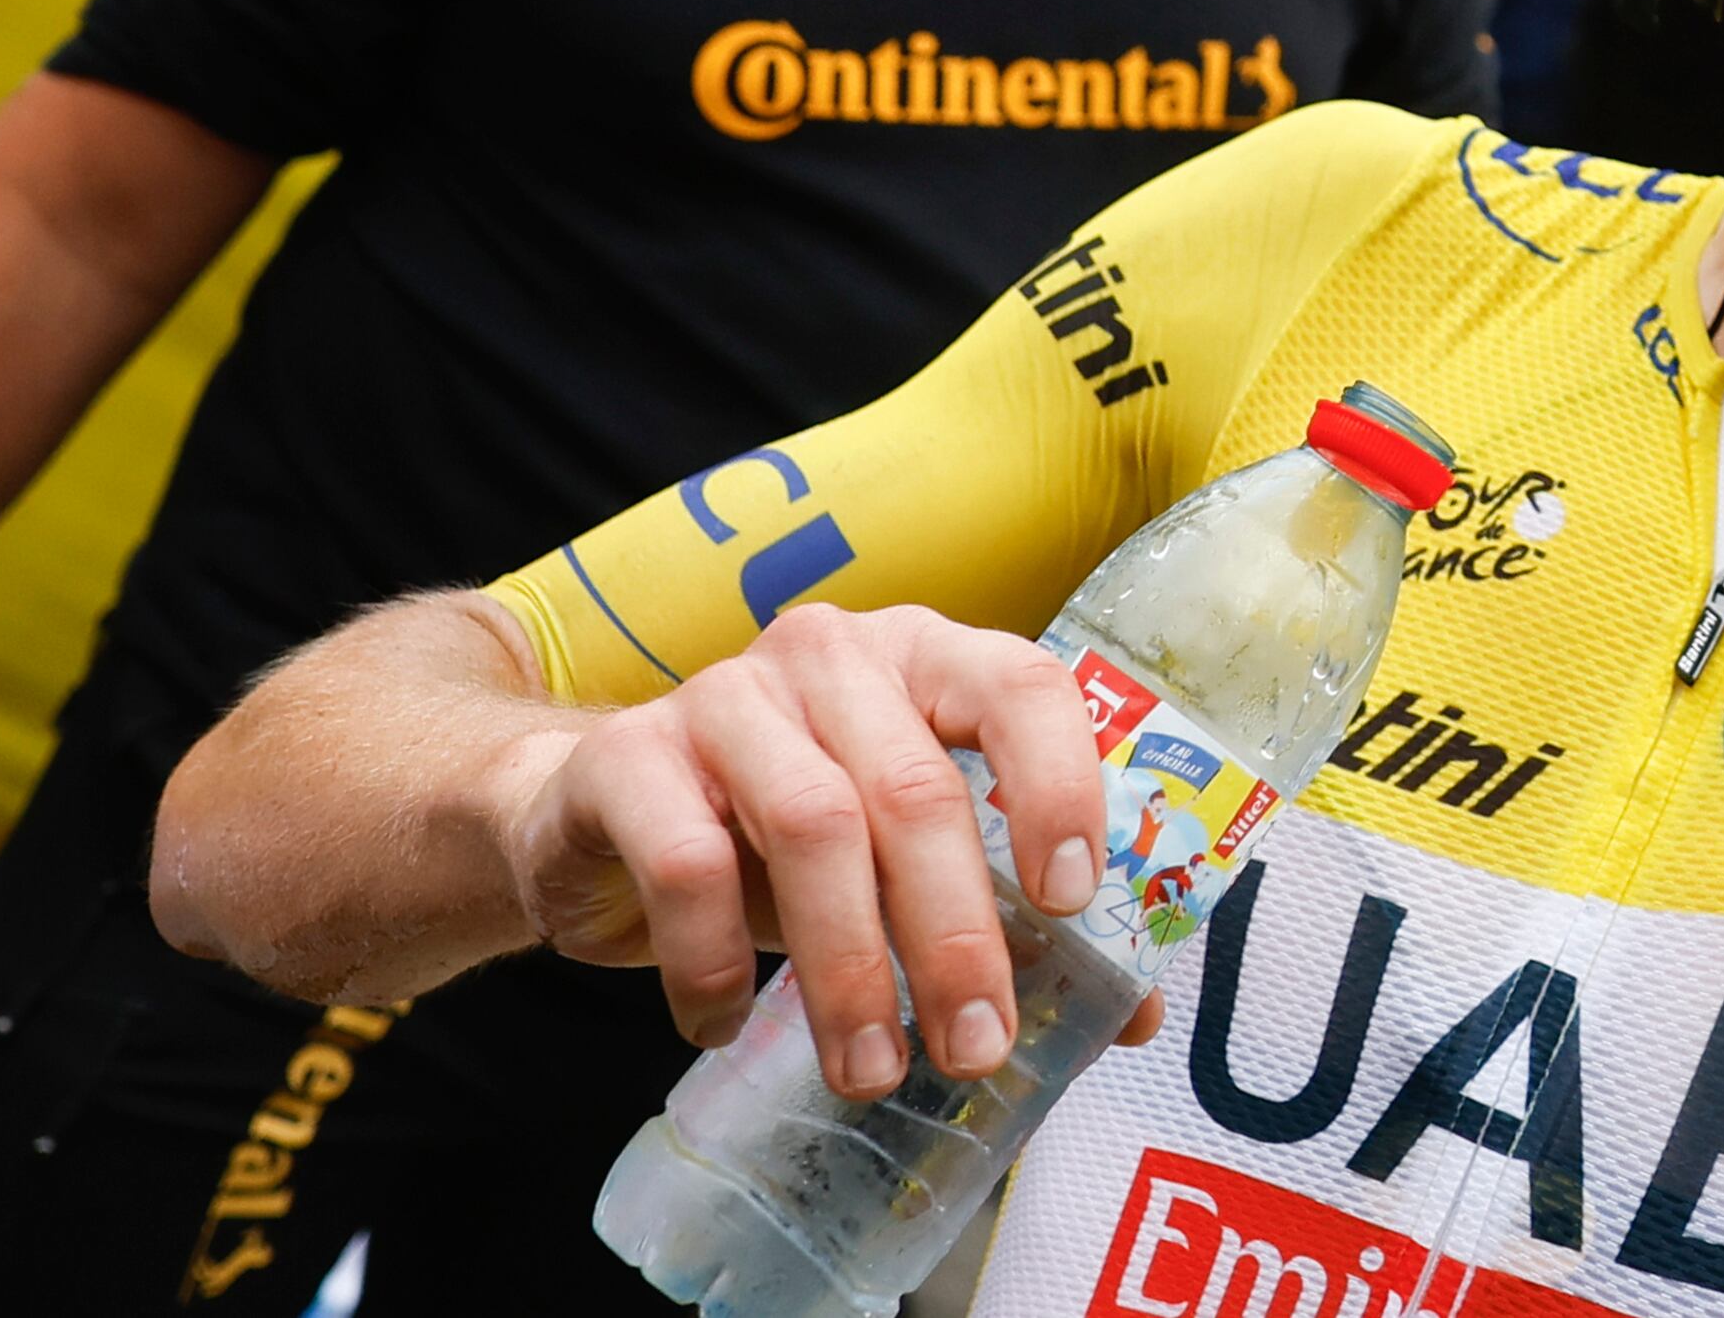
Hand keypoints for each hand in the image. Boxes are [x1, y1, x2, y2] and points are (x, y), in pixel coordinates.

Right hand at [486, 604, 1161, 1090]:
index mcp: (926, 657)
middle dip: (954, 934)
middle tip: (974, 1047)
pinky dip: (714, 963)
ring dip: (848, 966)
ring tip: (870, 1069)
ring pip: (812, 826)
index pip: (1020, 686)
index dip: (1058, 786)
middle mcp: (833, 655)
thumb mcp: (900, 859)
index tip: (1072, 901)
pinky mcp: (628, 758)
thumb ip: (1010, 913)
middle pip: (915, 789)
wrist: (593, 807)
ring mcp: (725, 695)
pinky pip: (688, 865)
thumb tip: (1130, 1012)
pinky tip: (726, 1024)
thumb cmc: (781, 834)